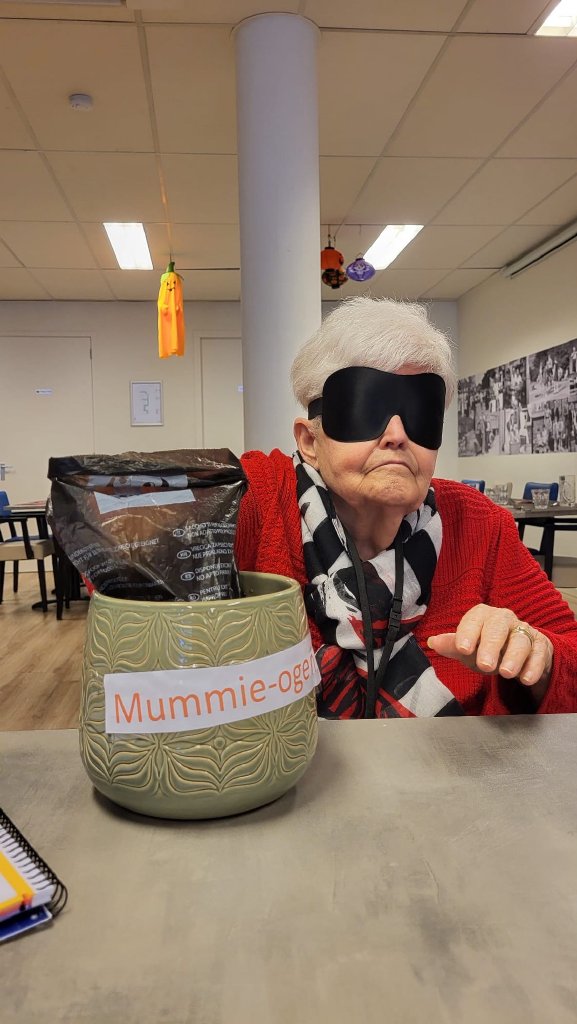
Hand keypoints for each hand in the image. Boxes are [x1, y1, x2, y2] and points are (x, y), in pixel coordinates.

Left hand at [427, 604, 552, 696]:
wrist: (519, 652)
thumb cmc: (488, 647)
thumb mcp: (469, 648)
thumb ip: (453, 646)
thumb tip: (433, 642)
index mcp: (483, 615)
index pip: (474, 619)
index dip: (468, 633)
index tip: (462, 649)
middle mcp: (504, 619)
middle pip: (498, 627)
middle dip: (491, 645)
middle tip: (485, 665)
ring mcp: (524, 631)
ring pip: (521, 640)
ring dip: (514, 657)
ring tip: (506, 673)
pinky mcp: (541, 645)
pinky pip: (539, 653)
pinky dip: (534, 666)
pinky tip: (526, 679)